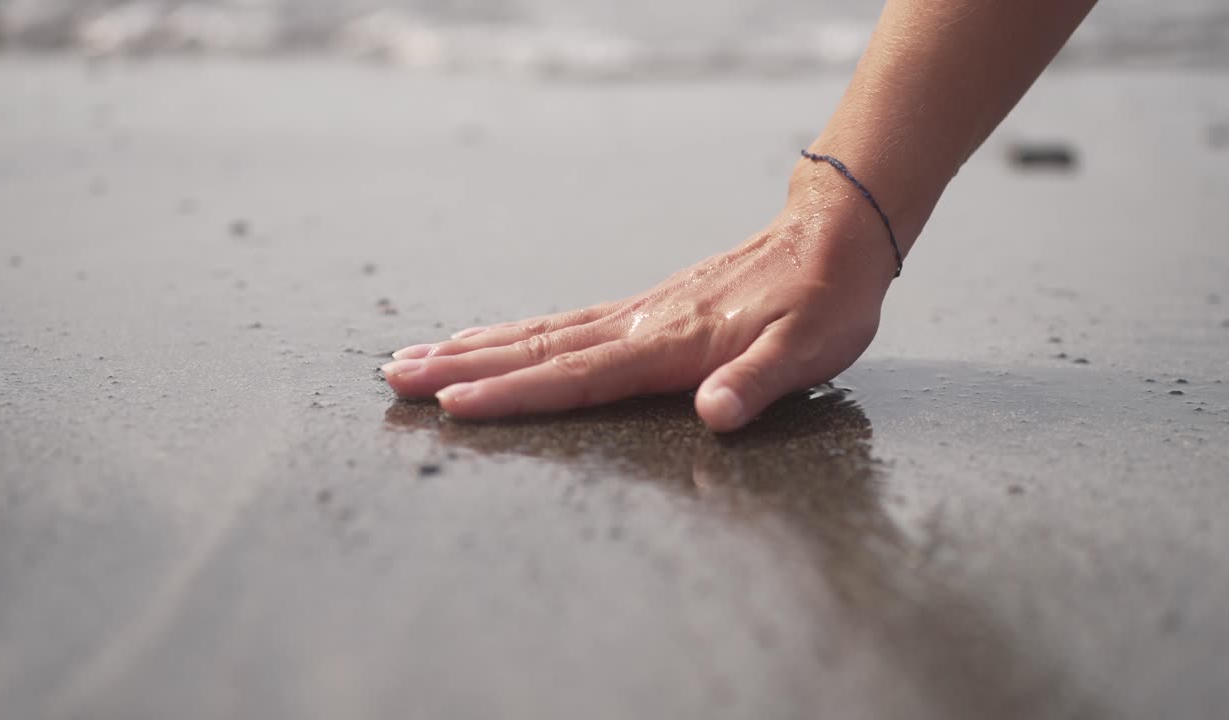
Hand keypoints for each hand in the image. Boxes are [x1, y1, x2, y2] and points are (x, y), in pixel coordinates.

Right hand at [383, 169, 899, 431]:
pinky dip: (516, 334)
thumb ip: (758, 382)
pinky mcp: (643, 307)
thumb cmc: (825, 300)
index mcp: (670, 343)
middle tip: (396, 376)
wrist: (832, 233)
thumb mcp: (809, 349)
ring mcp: (636, 311)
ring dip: (474, 347)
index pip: (577, 375)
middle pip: (537, 349)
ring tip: (416, 356)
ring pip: (539, 333)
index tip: (455, 404)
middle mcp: (639, 324)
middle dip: (464, 367)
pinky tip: (490, 340)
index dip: (516, 394)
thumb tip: (714, 414)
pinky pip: (563, 324)